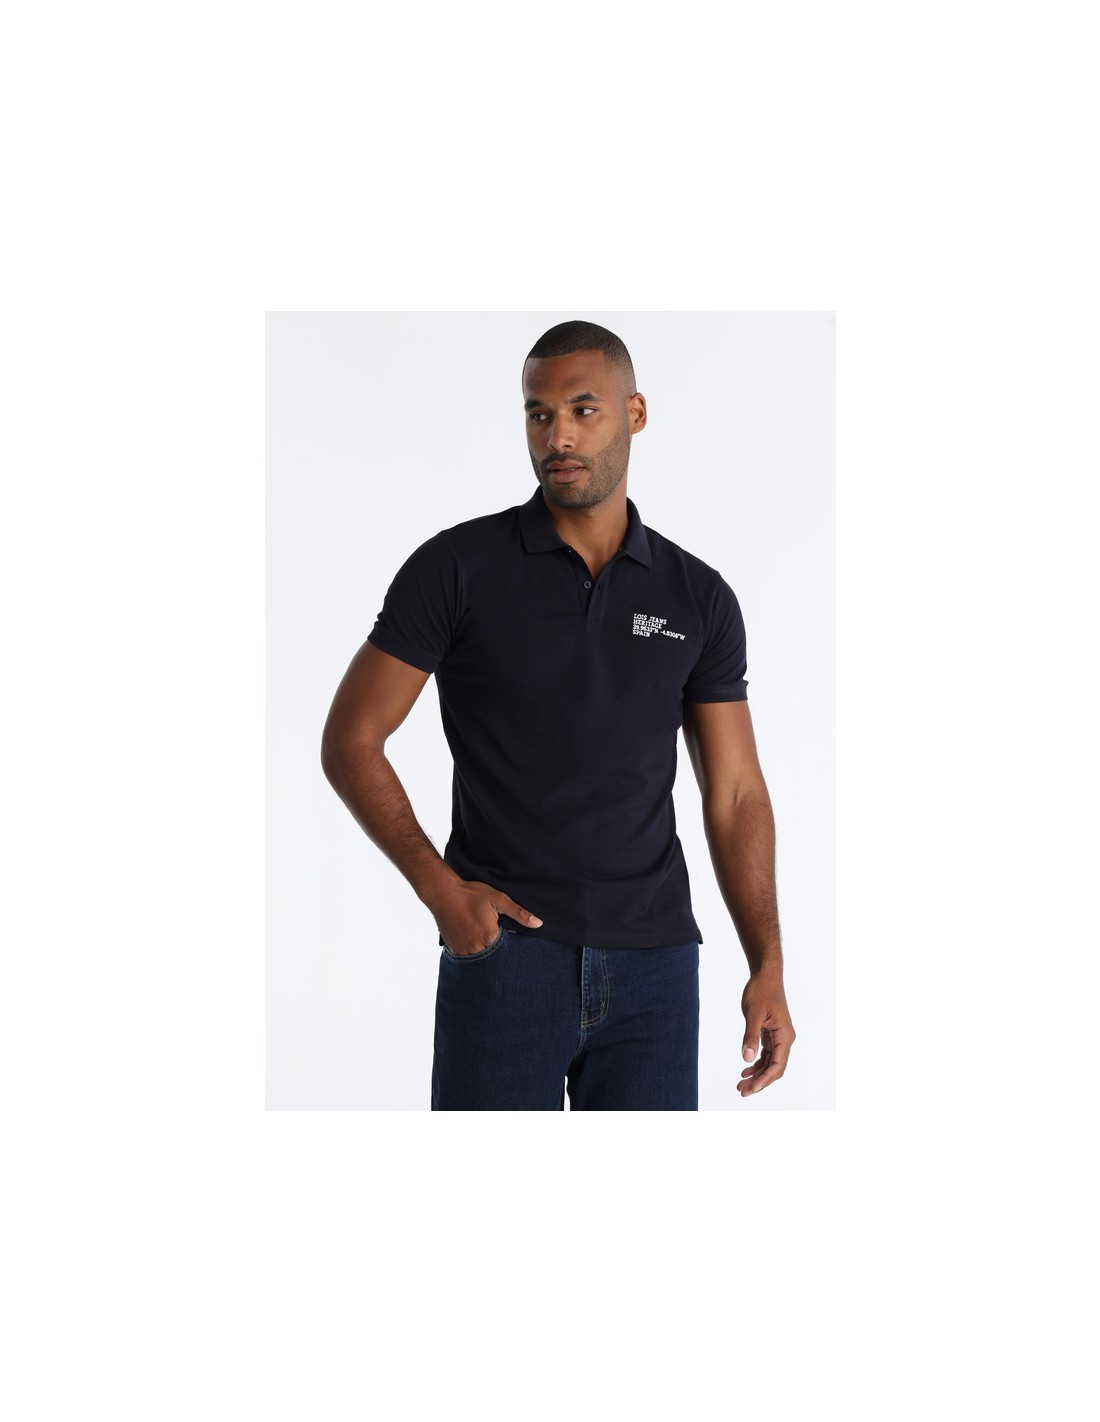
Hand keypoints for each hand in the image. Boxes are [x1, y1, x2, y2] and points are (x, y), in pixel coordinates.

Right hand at [429, 878, 542, 956]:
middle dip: (497, 950)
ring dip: (484, 951)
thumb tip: (538, 924)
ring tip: (482, 936)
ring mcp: (464, 950)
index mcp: (489, 937)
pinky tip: (473, 939)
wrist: (443, 893)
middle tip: (494, 938)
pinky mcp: (455, 950)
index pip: (507, 951)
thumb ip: (519, 913)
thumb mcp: (498, 899)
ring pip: (480, 958)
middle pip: (493, 957)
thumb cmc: (471, 894)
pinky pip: (468, 957)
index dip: (509, 946)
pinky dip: (473, 951)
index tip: (508, 939)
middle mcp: (476, 948)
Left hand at [739, 969, 794, 1095]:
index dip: (764, 1079)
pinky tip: (745, 1069)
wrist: (765, 975)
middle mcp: (785, 1039)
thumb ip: (750, 1036)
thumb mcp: (753, 1013)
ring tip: (740, 1084)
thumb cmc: (761, 991)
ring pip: (770, 1063)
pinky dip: (757, 1063)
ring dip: (757, 1074)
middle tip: (741, 1091)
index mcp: (784, 1035)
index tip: (751, 1088)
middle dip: (759, 1081)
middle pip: (774, 1068)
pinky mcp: (772, 1033)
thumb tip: (747, 1059)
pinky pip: (766, 1054)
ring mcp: (779, 1037)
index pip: (777, 1065)